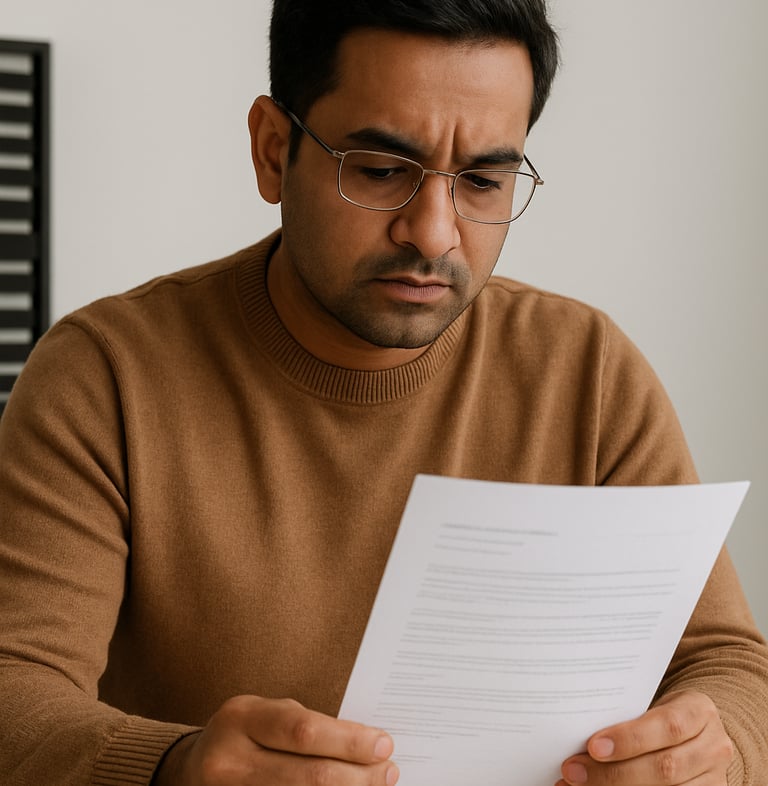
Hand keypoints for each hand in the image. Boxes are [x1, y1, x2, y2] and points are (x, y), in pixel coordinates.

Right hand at [153, 695, 398, 785]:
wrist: (192, 771)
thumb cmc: (244, 736)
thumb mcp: (265, 715)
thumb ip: (305, 726)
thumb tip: (365, 746)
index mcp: (242, 718)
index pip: (303, 731)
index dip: (348, 740)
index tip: (383, 744)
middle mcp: (230, 761)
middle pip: (308, 776)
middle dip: (357, 776)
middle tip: (388, 771)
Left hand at [557, 690, 732, 784]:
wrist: (696, 730)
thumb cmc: (661, 711)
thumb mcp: (652, 702)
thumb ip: (625, 715)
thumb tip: (575, 728)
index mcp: (699, 711)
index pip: (668, 726)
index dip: (631, 738)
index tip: (593, 745)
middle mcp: (713, 747)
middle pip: (665, 768)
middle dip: (614, 773)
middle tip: (573, 771)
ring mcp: (714, 779)